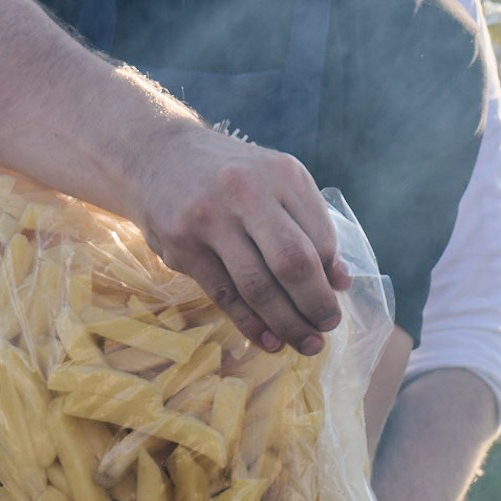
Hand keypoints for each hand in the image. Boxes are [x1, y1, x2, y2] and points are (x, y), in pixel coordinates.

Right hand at [131, 127, 348, 354]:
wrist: (159, 156)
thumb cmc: (232, 176)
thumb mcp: (276, 183)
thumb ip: (310, 226)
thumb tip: (341, 281)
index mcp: (282, 174)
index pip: (320, 238)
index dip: (331, 275)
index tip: (336, 298)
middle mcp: (246, 191)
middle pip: (293, 262)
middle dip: (316, 304)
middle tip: (327, 328)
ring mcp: (210, 218)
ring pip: (257, 286)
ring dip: (287, 323)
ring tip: (305, 344)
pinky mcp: (181, 244)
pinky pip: (224, 295)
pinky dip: (251, 324)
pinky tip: (268, 340)